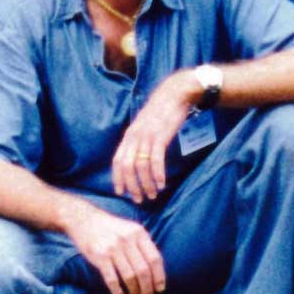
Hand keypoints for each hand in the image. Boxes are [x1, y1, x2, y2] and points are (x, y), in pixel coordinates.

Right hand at [63, 199, 165, 293]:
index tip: (159, 288)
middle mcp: (127, 240)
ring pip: (129, 277)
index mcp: (138, 233)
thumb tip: (155, 271)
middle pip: (143, 271)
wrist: (83, 219)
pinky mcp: (100, 256)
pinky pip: (112, 279)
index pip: (155, 259)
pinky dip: (118, 291)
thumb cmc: (110, 227)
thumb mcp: (130, 229)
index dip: (159, 277)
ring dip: (134, 291)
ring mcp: (113, 248)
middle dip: (147, 288)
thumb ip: (142, 245)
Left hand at [112, 74, 194, 203]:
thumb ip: (139, 140)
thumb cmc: (162, 112)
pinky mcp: (160, 136)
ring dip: (146, 183)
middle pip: (126, 166)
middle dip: (131, 186)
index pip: (117, 160)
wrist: (175, 94)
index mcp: (129, 135)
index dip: (118, 178)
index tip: (121, 192)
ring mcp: (146, 136)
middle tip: (139, 199)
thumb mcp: (145, 126)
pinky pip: (155, 160)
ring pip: (140, 166)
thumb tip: (137, 157)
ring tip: (153, 194)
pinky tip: (162, 184)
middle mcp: (134, 136)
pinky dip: (157, 174)